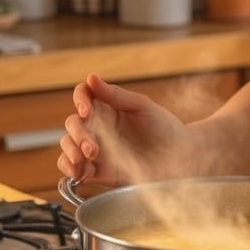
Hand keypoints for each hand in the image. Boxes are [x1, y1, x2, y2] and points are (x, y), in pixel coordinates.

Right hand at [57, 72, 189, 186]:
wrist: (181, 159)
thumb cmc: (166, 128)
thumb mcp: (142, 106)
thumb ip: (116, 94)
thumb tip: (91, 78)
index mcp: (108, 107)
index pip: (83, 96)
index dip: (80, 100)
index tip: (87, 110)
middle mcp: (99, 127)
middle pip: (72, 123)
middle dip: (78, 134)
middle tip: (93, 147)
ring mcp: (96, 149)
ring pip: (68, 146)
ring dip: (71, 152)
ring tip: (86, 159)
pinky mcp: (98, 171)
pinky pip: (73, 169)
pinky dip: (70, 170)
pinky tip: (81, 172)